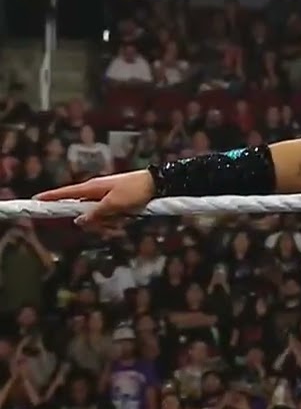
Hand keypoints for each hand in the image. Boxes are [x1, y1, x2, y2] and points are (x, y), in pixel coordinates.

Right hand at [35, 170, 155, 231]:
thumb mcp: (115, 204)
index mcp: (92, 188)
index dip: (51, 197)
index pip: (65, 193)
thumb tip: (78, 220)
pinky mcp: (116, 203)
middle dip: (95, 223)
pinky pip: (109, 217)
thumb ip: (96, 213)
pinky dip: (116, 221)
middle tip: (112, 225)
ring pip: (97, 217)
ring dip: (109, 224)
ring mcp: (106, 198)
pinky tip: (127, 221)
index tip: (35, 200)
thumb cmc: (135, 190)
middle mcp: (96, 192)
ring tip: (124, 221)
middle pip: (83, 212)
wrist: (158, 183)